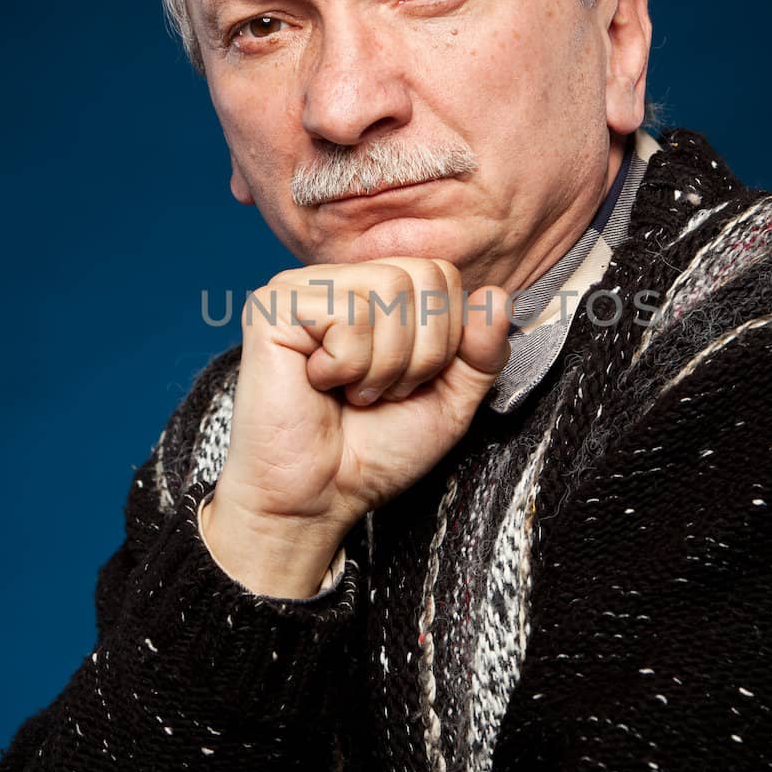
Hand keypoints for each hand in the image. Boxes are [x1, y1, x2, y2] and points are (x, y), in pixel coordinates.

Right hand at [201, 259, 510, 595]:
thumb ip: (482, 352)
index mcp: (375, 292)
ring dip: (383, 364)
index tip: (409, 382)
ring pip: (388, 291)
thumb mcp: (451, 401)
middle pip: (422, 276)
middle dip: (420, 352)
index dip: (445, 338)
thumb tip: (498, 298)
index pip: (443, 273)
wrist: (317, 498)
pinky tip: (319, 383)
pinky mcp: (273, 305)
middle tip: (380, 391)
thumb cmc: (374, 451)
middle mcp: (340, 280)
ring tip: (353, 391)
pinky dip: (347, 365)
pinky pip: (347, 313)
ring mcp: (303, 287)